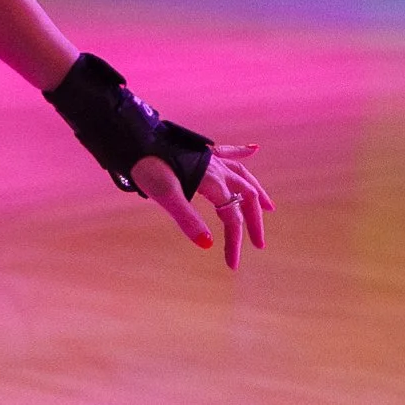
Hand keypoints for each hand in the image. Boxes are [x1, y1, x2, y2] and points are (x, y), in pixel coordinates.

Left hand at [134, 143, 272, 267]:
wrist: (135, 140)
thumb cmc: (148, 167)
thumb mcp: (165, 196)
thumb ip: (187, 219)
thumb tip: (208, 244)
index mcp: (211, 181)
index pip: (231, 216)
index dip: (234, 241)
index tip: (232, 263)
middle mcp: (217, 169)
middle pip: (245, 196)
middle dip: (254, 222)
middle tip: (259, 244)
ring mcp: (211, 158)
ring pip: (243, 175)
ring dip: (257, 192)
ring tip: (269, 207)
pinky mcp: (202, 151)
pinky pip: (228, 151)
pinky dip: (242, 152)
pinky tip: (253, 149)